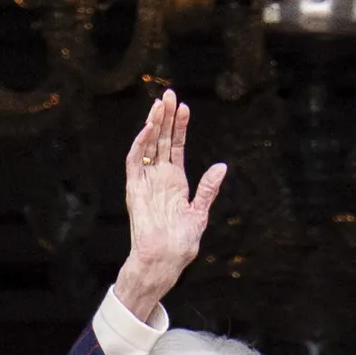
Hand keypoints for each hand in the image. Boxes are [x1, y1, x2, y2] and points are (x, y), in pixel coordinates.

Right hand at [112, 90, 224, 320]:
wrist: (163, 260)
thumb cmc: (180, 243)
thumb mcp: (199, 213)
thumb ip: (208, 189)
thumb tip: (221, 166)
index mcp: (175, 181)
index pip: (177, 146)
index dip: (180, 127)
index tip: (185, 107)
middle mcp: (159, 177)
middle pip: (162, 140)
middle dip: (166, 117)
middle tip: (170, 94)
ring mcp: (145, 181)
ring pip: (147, 145)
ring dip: (153, 125)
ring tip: (160, 104)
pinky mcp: (134, 189)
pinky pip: (134, 162)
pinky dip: (139, 145)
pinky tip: (148, 129)